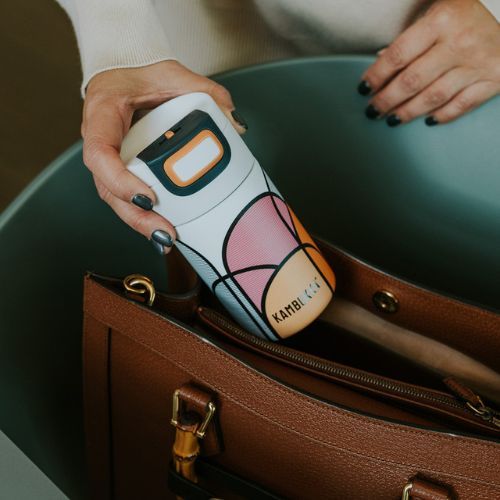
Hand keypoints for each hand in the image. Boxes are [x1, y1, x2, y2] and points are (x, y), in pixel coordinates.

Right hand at [82, 60, 246, 253]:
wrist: (128, 73)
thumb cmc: (142, 73)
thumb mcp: (174, 74)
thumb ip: (207, 93)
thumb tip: (237, 125)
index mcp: (102, 115)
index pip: (100, 153)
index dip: (120, 180)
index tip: (149, 196)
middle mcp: (100, 141)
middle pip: (108, 189)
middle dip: (137, 217)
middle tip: (166, 233)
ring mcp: (109, 159)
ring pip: (116, 199)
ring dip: (140, 223)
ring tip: (168, 239)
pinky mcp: (121, 168)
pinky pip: (127, 196)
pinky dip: (144, 215)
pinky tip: (163, 231)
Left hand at [358, 0, 499, 125]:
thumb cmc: (468, 15)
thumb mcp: (438, 12)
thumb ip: (410, 37)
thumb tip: (381, 61)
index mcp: (442, 20)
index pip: (398, 55)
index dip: (377, 76)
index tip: (364, 88)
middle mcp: (460, 43)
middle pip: (412, 81)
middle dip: (387, 100)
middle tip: (373, 110)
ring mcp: (478, 63)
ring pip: (434, 97)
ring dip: (408, 112)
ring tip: (392, 118)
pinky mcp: (494, 79)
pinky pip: (462, 105)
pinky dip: (443, 115)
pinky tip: (428, 120)